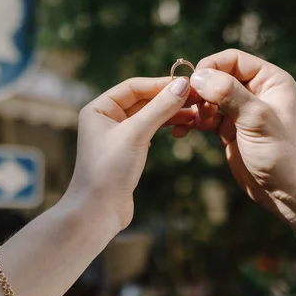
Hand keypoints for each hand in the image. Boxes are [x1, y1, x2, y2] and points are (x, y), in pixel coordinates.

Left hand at [67, 76, 200, 229]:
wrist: (98, 211)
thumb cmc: (108, 170)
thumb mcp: (135, 134)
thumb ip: (159, 108)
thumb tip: (183, 84)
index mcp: (99, 108)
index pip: (133, 87)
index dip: (160, 84)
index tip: (187, 84)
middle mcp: (105, 118)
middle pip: (142, 100)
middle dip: (168, 98)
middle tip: (197, 98)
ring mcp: (116, 135)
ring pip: (148, 116)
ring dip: (170, 113)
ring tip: (195, 114)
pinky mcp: (127, 151)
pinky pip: (149, 131)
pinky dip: (164, 127)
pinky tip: (181, 126)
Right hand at [176, 49, 295, 214]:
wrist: (287, 193)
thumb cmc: (282, 155)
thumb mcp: (256, 120)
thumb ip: (229, 94)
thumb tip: (199, 76)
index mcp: (270, 80)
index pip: (232, 59)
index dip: (210, 67)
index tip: (192, 84)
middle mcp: (256, 91)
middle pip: (217, 76)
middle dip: (199, 90)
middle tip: (185, 106)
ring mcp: (241, 110)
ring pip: (208, 96)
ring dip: (193, 106)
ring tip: (185, 122)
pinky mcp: (229, 127)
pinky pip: (205, 116)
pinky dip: (192, 121)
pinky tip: (182, 131)